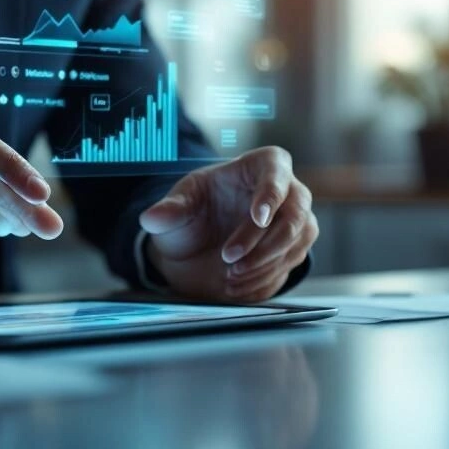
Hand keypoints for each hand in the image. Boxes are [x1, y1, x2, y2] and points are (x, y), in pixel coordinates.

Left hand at [139, 147, 317, 302]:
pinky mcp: (296, 246)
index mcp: (261, 164)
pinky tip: (238, 284)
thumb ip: (169, 209)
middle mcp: (289, 189)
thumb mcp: (180, 204)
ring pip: (295, 241)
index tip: (256, 218)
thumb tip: (151, 218)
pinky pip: (291, 262)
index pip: (276, 171)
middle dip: (261, 242)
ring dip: (264, 263)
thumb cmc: (197, 209)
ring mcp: (297, 219)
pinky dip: (264, 277)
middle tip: (229, 260)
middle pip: (292, 214)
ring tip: (229, 277)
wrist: (203, 241)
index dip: (270, 194)